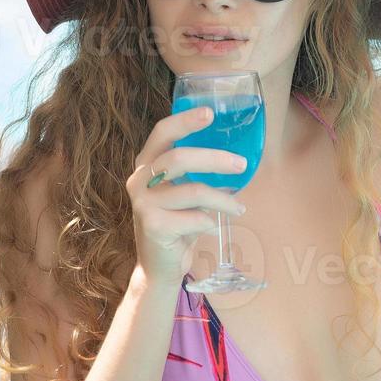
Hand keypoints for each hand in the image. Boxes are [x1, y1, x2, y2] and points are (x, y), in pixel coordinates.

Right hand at [125, 105, 248, 286]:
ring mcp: (143, 204)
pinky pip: (195, 217)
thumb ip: (196, 174)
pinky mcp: (153, 226)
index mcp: (146, 165)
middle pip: (179, 157)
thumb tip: (235, 159)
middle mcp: (139, 180)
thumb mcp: (183, 193)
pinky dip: (211, 221)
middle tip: (241, 164)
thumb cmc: (177, 224)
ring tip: (239, 208)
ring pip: (194, 190)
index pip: (161, 133)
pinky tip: (213, 227)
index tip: (210, 113)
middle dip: (215, 159)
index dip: (185, 121)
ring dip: (223, 200)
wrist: (159, 267)